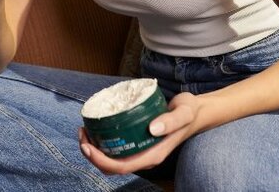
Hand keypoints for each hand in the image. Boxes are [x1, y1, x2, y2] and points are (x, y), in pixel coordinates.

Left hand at [78, 92, 198, 173]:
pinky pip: (115, 148)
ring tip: (84, 129)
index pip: (122, 167)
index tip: (87, 146)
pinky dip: (101, 141)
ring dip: (94, 148)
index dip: (101, 160)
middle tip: (82, 132)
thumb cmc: (189, 112)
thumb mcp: (184, 112)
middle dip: (91, 154)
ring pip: (111, 159)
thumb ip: (172, 120)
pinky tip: (96, 127)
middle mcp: (145, 156)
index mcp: (153, 155)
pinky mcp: (137, 142)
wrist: (196, 112)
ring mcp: (140, 151)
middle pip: (111, 167)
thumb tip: (152, 128)